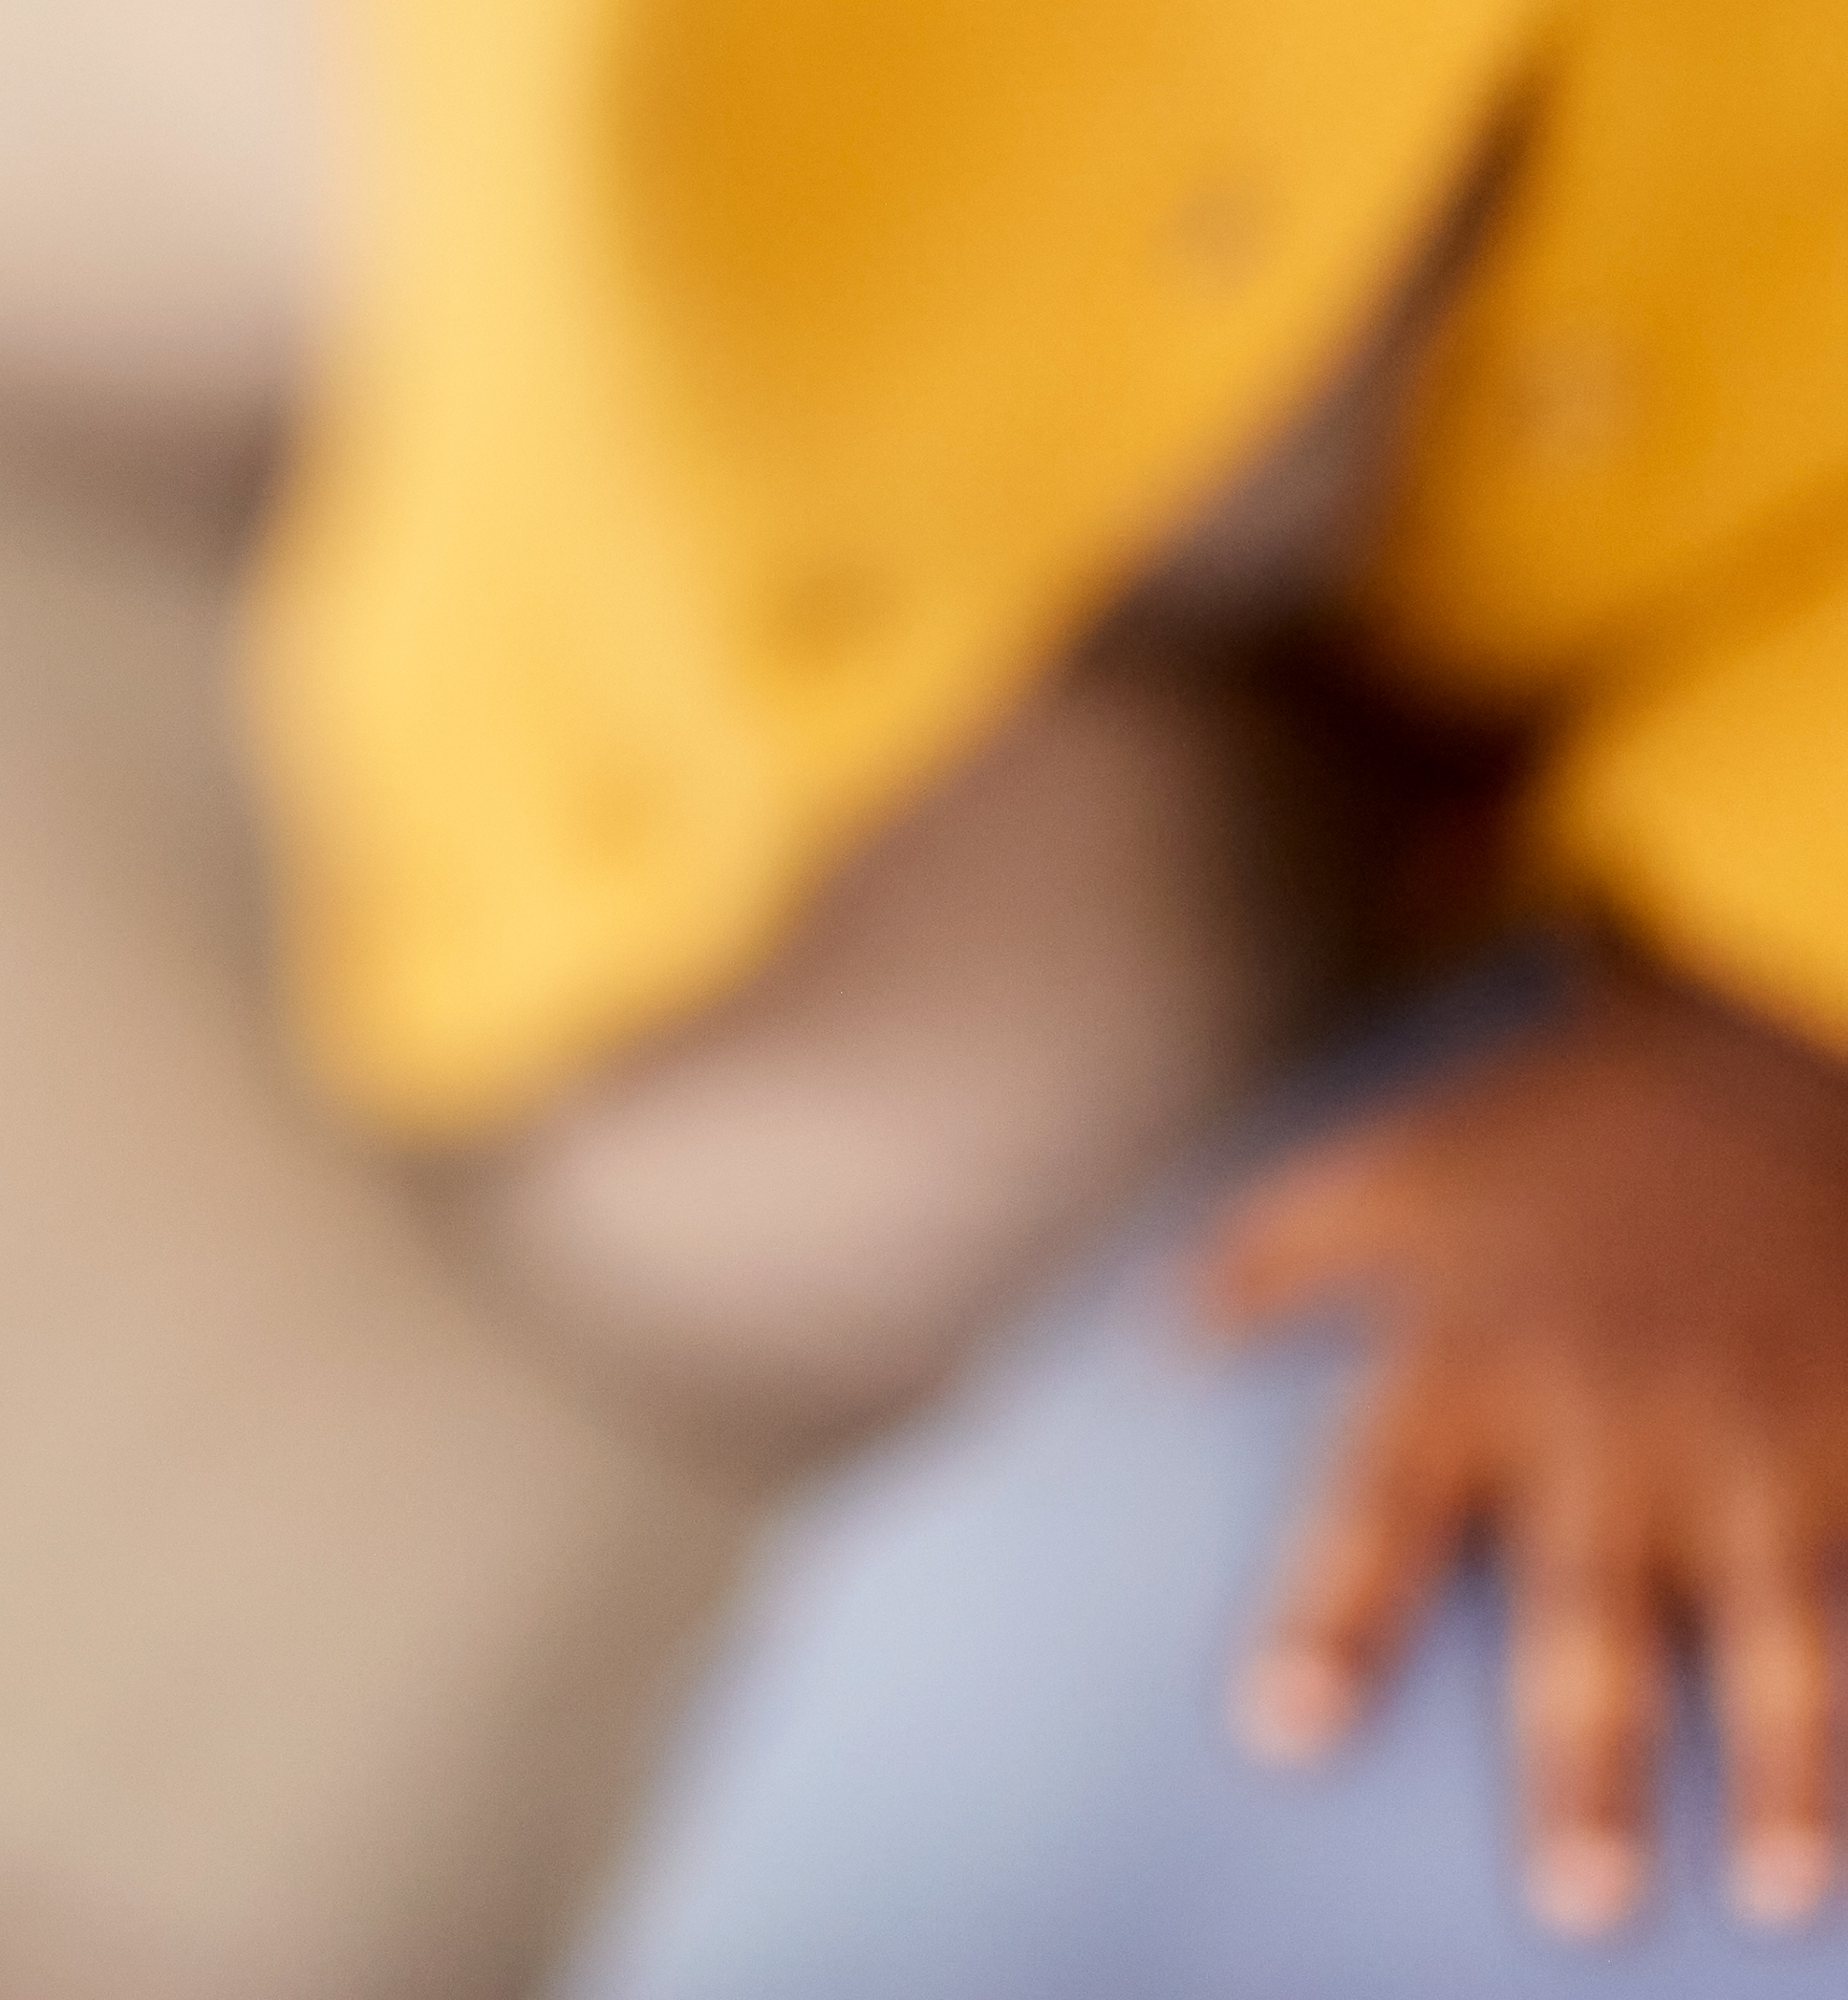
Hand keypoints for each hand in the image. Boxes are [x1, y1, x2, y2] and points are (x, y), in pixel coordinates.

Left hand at [1205, 954, 1847, 1936]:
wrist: (1772, 1037)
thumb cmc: (1562, 1129)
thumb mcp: (1399, 1165)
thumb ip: (1277, 1251)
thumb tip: (1162, 1335)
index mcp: (1469, 1356)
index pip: (1373, 1511)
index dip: (1329, 1621)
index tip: (1282, 1734)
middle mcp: (1606, 1414)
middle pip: (1581, 1613)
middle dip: (1583, 1760)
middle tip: (1575, 1900)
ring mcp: (1751, 1431)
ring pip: (1768, 1627)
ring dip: (1774, 1764)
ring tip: (1763, 1887)